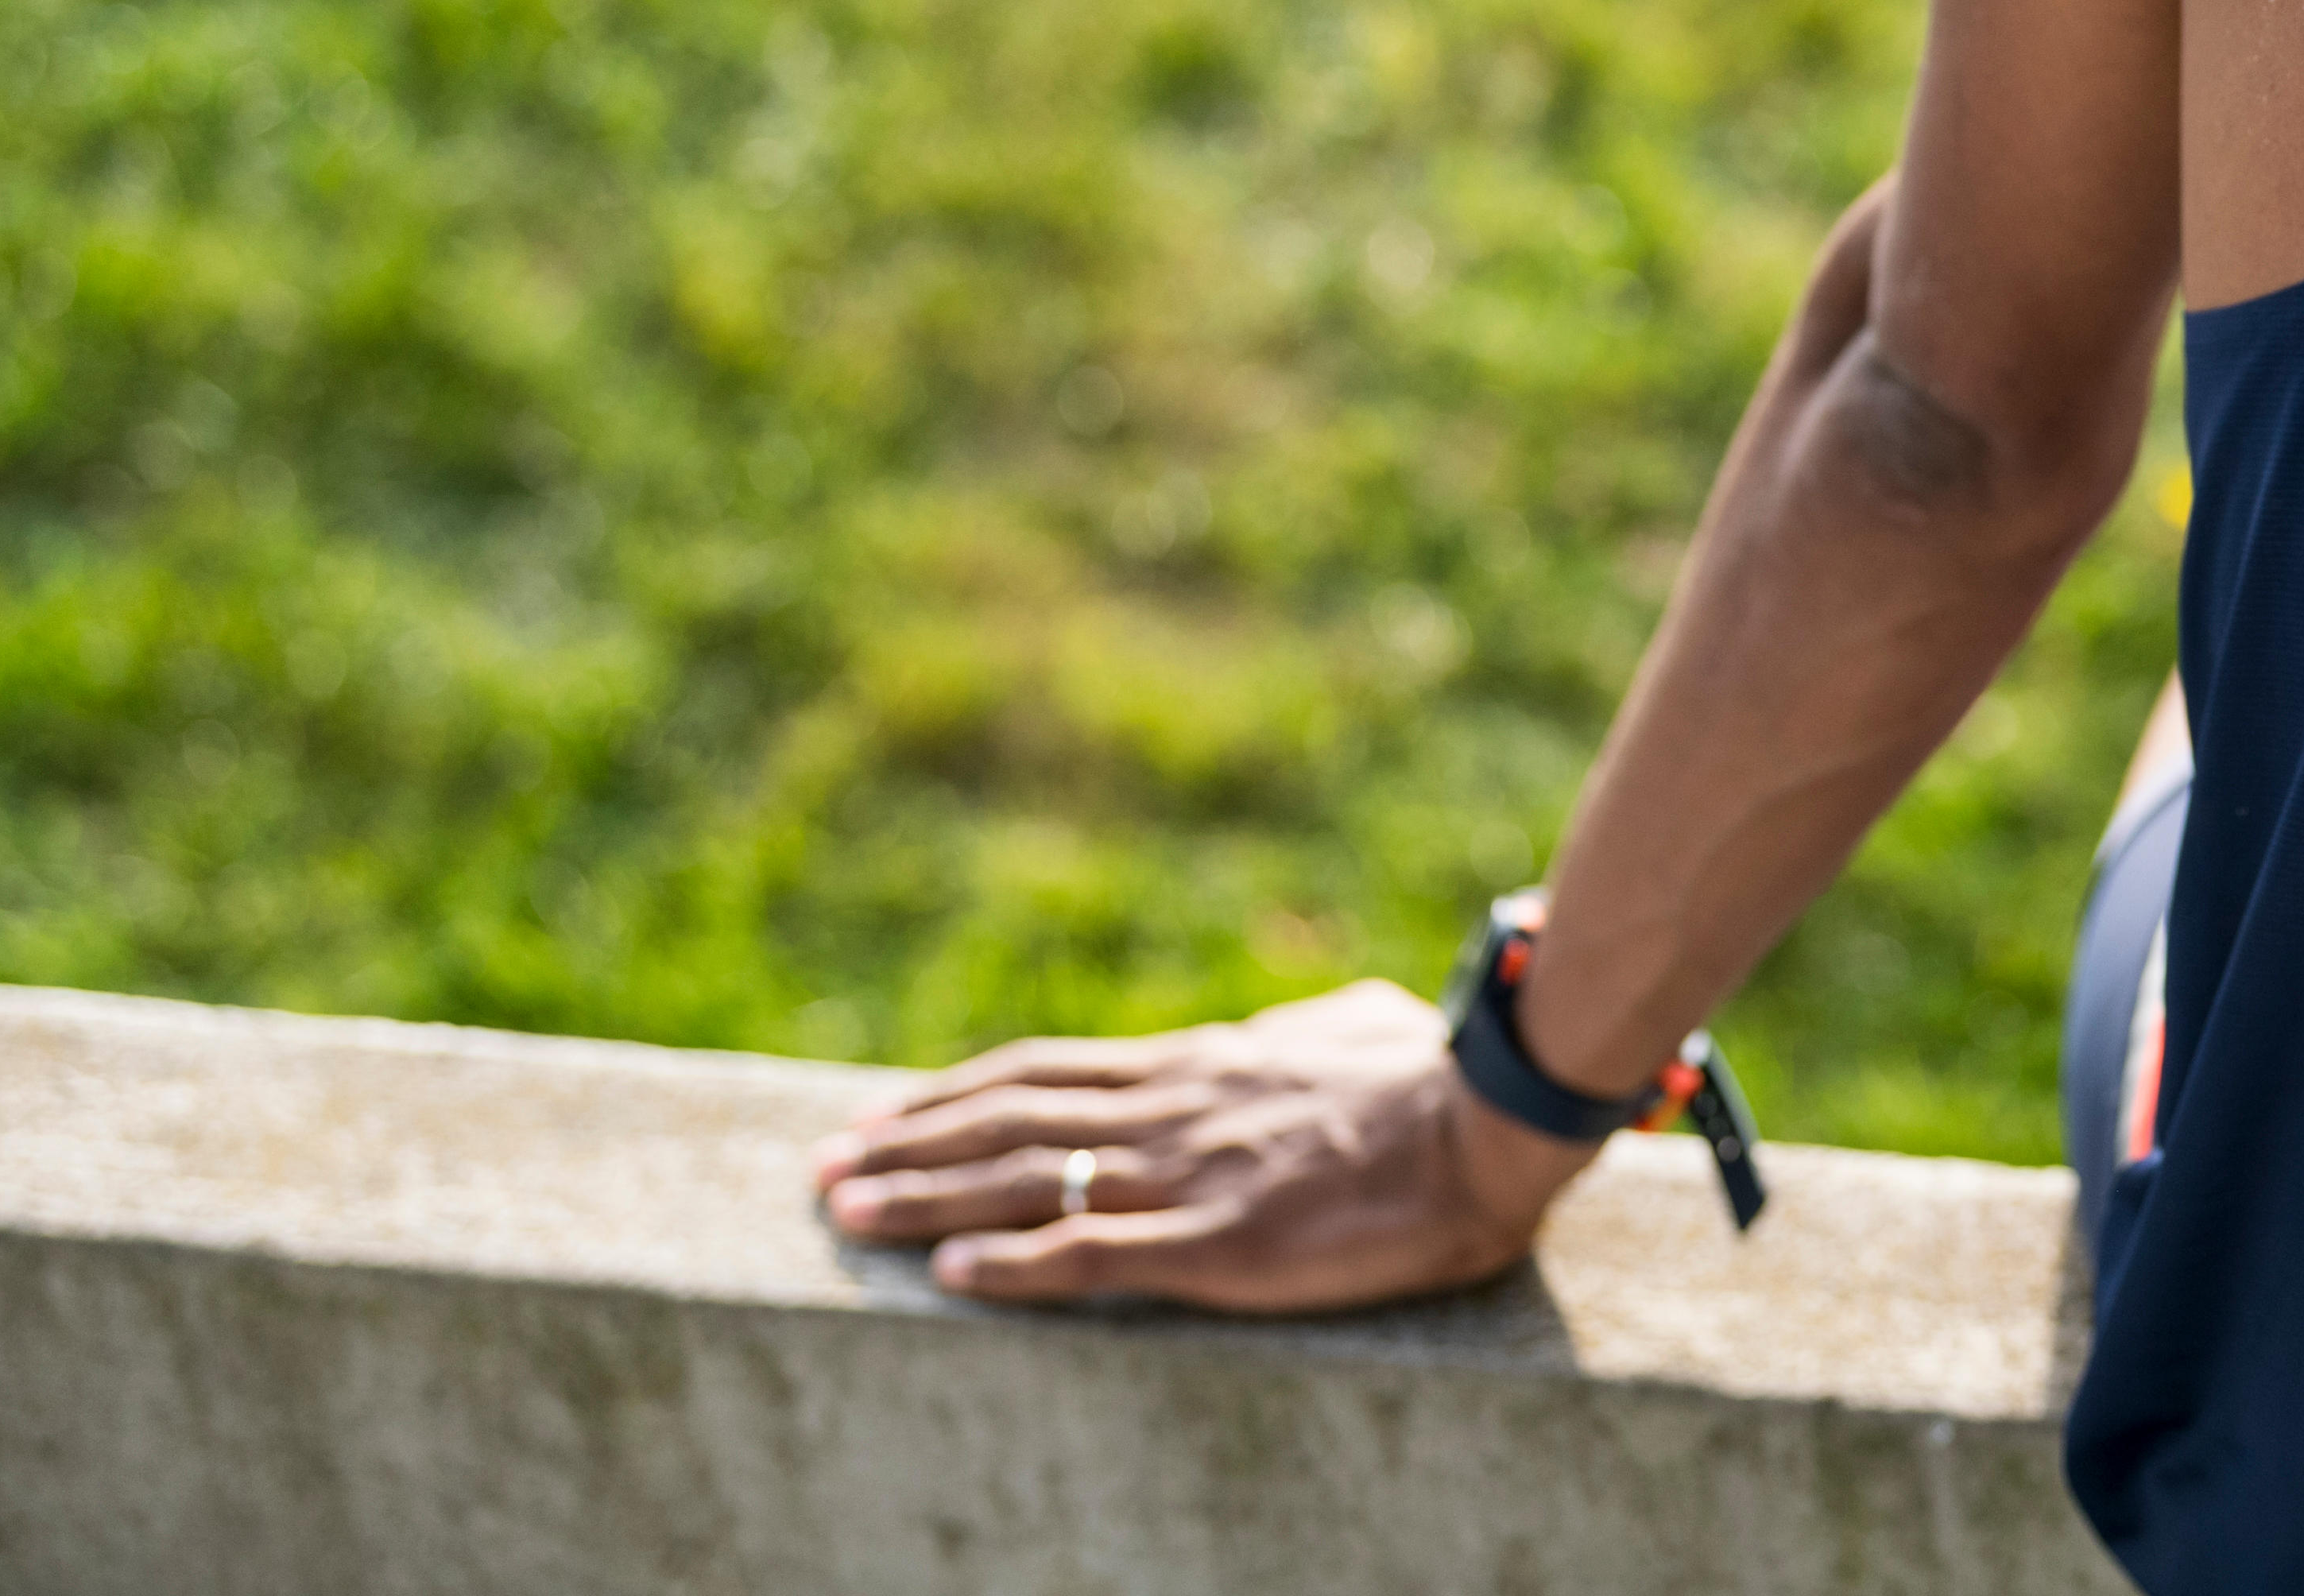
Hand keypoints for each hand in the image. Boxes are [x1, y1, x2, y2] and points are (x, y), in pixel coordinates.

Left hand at [809, 977, 1598, 1310]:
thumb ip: (1291, 1032)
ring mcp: (1184, 1178)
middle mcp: (1168, 1112)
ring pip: (1024, 1181)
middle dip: (905, 1146)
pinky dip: (1009, 1263)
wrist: (1482, 1121)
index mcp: (1196, 1066)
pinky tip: (946, 1276)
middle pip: (1006, 1123)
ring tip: (846, 1214)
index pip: (1042, 1075)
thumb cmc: (1428, 1076)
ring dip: (924, 1198)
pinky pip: (1089, 1254)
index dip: (950, 1096)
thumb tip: (1276, 1030)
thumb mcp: (1347, 1027)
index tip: (881, 1114)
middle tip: (821, 1168)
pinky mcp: (1215, 1245)